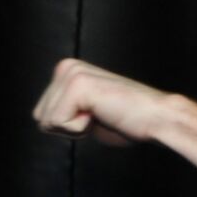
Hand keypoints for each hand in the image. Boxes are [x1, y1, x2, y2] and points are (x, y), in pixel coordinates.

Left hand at [32, 58, 168, 144]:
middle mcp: (66, 67)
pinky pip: (59, 122)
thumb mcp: (88, 112)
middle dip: (69, 128)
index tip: (96, 116)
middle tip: (100, 117)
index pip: (41, 114)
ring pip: (47, 121)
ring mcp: (72, 73)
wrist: (157, 118)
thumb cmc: (129, 120)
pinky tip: (102, 115)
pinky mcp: (78, 85)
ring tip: (102, 115)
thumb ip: (67, 110)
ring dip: (75, 128)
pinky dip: (80, 129)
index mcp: (67, 70)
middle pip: (40, 117)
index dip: (68, 127)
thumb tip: (43, 121)